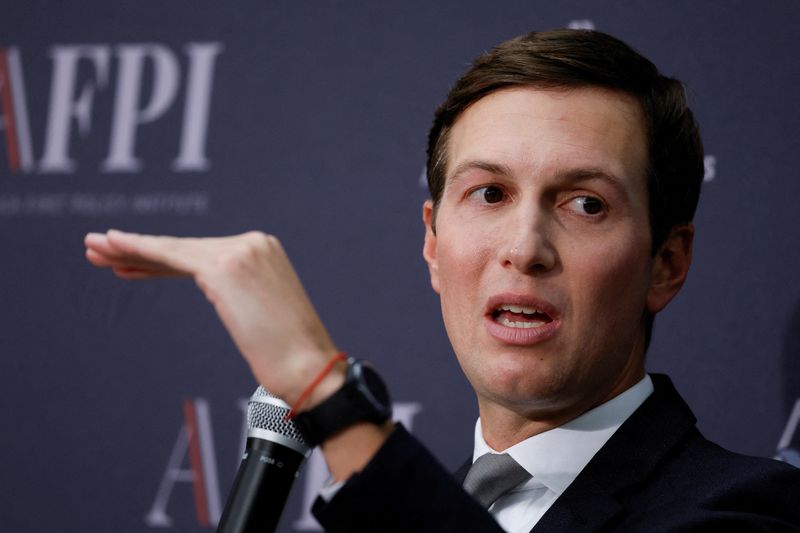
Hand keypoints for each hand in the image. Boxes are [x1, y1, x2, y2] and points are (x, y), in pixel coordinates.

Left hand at [84, 230, 343, 404]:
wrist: (310, 369)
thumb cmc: (292, 355)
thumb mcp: (266, 314)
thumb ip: (244, 296)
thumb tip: (227, 299)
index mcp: (265, 252)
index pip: (202, 254)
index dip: (162, 260)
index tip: (129, 264)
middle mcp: (254, 243)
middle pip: (184, 249)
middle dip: (140, 252)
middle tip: (99, 251)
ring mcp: (240, 252)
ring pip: (174, 250)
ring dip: (131, 249)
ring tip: (96, 249)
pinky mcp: (225, 267)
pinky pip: (173, 256)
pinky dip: (141, 250)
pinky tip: (114, 248)